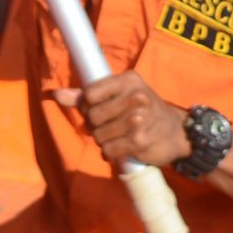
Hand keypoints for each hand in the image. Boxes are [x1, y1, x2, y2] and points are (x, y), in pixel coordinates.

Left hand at [51, 71, 188, 168]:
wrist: (176, 132)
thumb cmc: (143, 109)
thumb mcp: (119, 95)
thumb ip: (86, 95)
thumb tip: (56, 94)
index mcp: (128, 80)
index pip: (90, 94)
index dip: (89, 105)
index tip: (100, 108)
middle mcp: (135, 97)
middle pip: (92, 117)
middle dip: (96, 125)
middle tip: (111, 125)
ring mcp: (138, 120)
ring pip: (98, 135)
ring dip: (104, 140)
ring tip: (118, 136)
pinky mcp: (139, 141)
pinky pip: (108, 150)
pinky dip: (111, 153)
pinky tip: (122, 147)